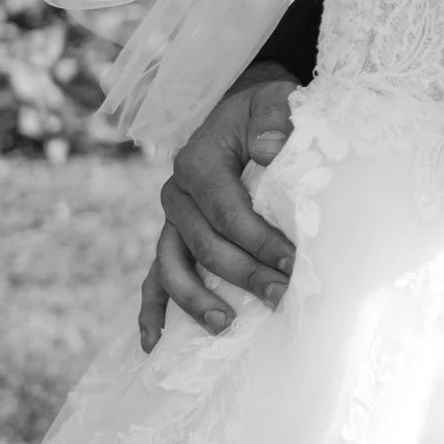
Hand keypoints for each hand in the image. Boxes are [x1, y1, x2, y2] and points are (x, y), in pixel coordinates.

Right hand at [137, 72, 297, 350]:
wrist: (239, 113)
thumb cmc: (262, 112)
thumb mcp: (275, 100)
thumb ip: (276, 117)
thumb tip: (269, 149)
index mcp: (198, 164)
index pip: (226, 211)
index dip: (257, 240)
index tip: (291, 263)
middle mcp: (177, 195)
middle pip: (203, 245)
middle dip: (242, 275)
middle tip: (281, 296)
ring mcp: (171, 222)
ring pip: (171, 267)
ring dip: (196, 300)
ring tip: (225, 325)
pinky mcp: (174, 239)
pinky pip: (154, 277)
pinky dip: (152, 310)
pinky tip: (154, 343)